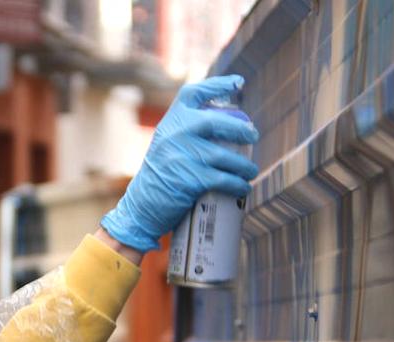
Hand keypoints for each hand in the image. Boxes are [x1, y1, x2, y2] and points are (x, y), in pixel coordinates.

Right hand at [100, 75, 259, 252]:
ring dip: (244, 165)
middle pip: (217, 121)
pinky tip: (243, 187)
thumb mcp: (167, 144)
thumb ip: (187, 132)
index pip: (193, 93)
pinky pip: (223, 178)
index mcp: (170, 121)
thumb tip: (229, 125)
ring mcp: (182, 155)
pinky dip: (237, 184)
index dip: (217, 85)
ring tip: (250, 171)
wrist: (141, 206)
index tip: (238, 82)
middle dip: (241, 129)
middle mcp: (175, 133)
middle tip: (253, 136)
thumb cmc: (161, 175)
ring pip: (225, 155)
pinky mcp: (190, 179)